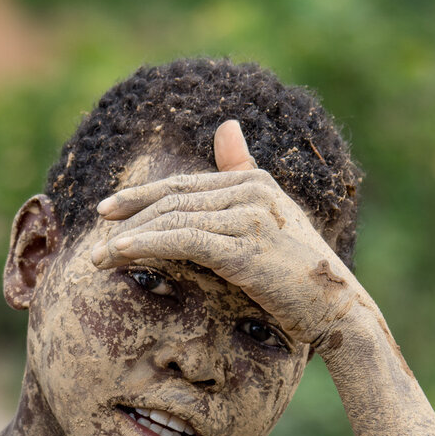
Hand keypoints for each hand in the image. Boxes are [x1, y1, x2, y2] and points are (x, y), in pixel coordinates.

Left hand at [91, 120, 362, 346]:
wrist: (337, 311)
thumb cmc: (301, 275)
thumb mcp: (272, 220)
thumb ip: (244, 174)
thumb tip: (227, 124)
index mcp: (255, 181)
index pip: (184, 185)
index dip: (142, 195)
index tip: (108, 209)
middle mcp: (252, 190)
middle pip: (173, 198)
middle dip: (130, 213)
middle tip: (97, 228)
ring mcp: (249, 217)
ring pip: (172, 218)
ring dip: (130, 236)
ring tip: (100, 256)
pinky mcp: (243, 248)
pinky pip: (183, 240)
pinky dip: (148, 245)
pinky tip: (122, 253)